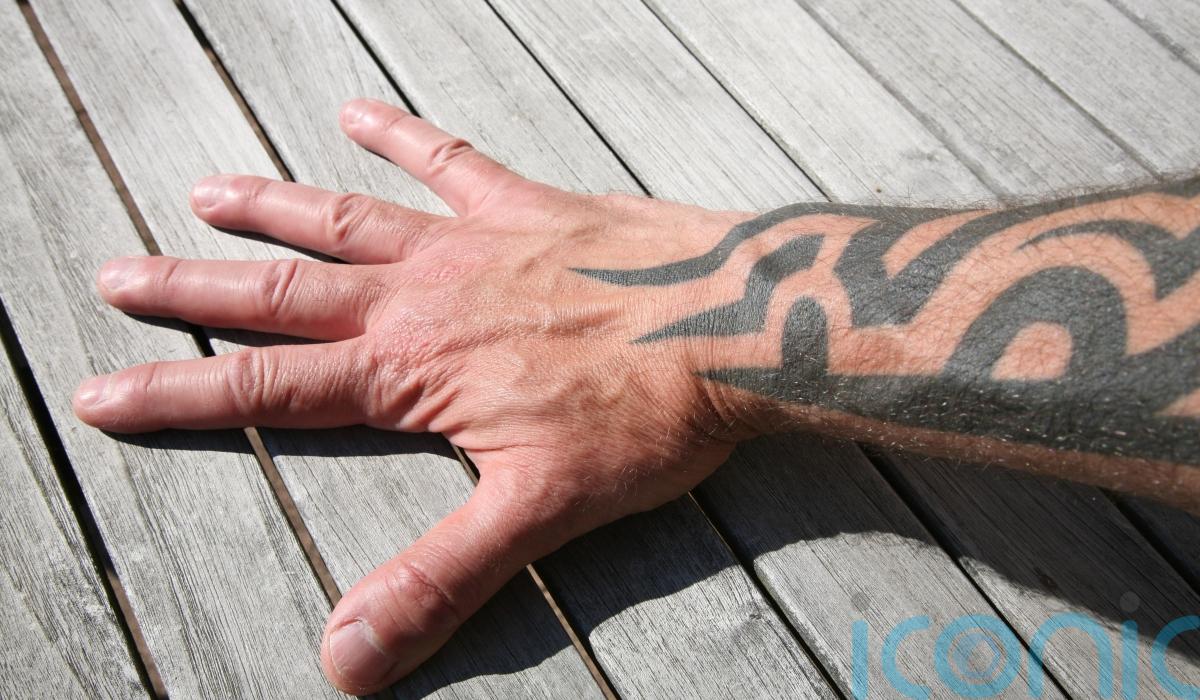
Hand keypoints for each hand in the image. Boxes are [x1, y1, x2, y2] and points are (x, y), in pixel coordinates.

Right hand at [73, 99, 761, 693]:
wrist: (736, 324)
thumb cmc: (645, 418)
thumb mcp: (534, 514)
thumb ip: (436, 578)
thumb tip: (346, 659)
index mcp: (410, 372)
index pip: (268, 390)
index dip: (178, 396)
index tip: (102, 391)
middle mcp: (422, 296)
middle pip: (282, 293)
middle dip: (193, 290)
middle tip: (115, 275)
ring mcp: (472, 242)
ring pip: (345, 219)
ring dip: (271, 208)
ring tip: (206, 191)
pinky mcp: (527, 207)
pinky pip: (449, 161)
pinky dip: (401, 135)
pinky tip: (357, 109)